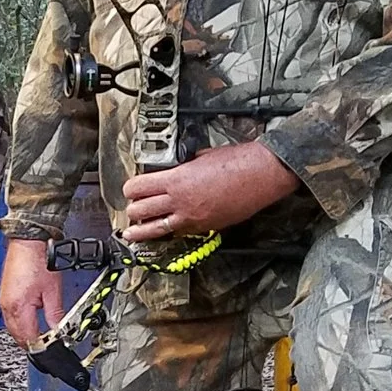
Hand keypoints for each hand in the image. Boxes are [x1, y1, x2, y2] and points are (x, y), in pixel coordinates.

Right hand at [0, 237, 59, 347]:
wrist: (27, 242)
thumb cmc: (38, 259)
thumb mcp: (53, 290)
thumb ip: (55, 314)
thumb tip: (59, 330)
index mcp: (19, 307)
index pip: (29, 338)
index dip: (40, 347)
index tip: (50, 349)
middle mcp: (8, 307)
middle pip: (18, 337)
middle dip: (32, 344)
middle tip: (46, 346)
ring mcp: (4, 302)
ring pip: (12, 329)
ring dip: (25, 336)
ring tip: (39, 337)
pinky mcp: (4, 297)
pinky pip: (10, 319)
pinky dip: (19, 325)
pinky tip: (29, 323)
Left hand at [120, 140, 297, 244]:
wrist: (261, 175)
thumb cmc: (237, 162)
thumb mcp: (202, 156)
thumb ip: (184, 165)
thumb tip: (177, 168)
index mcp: (177, 179)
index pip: (138, 187)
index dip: (130, 189)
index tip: (130, 189)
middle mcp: (180, 201)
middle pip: (140, 210)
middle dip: (133, 209)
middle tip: (132, 208)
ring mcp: (191, 218)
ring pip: (155, 229)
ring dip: (141, 230)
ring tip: (131, 233)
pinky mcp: (205, 227)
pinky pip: (178, 233)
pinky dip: (168, 233)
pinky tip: (163, 233)